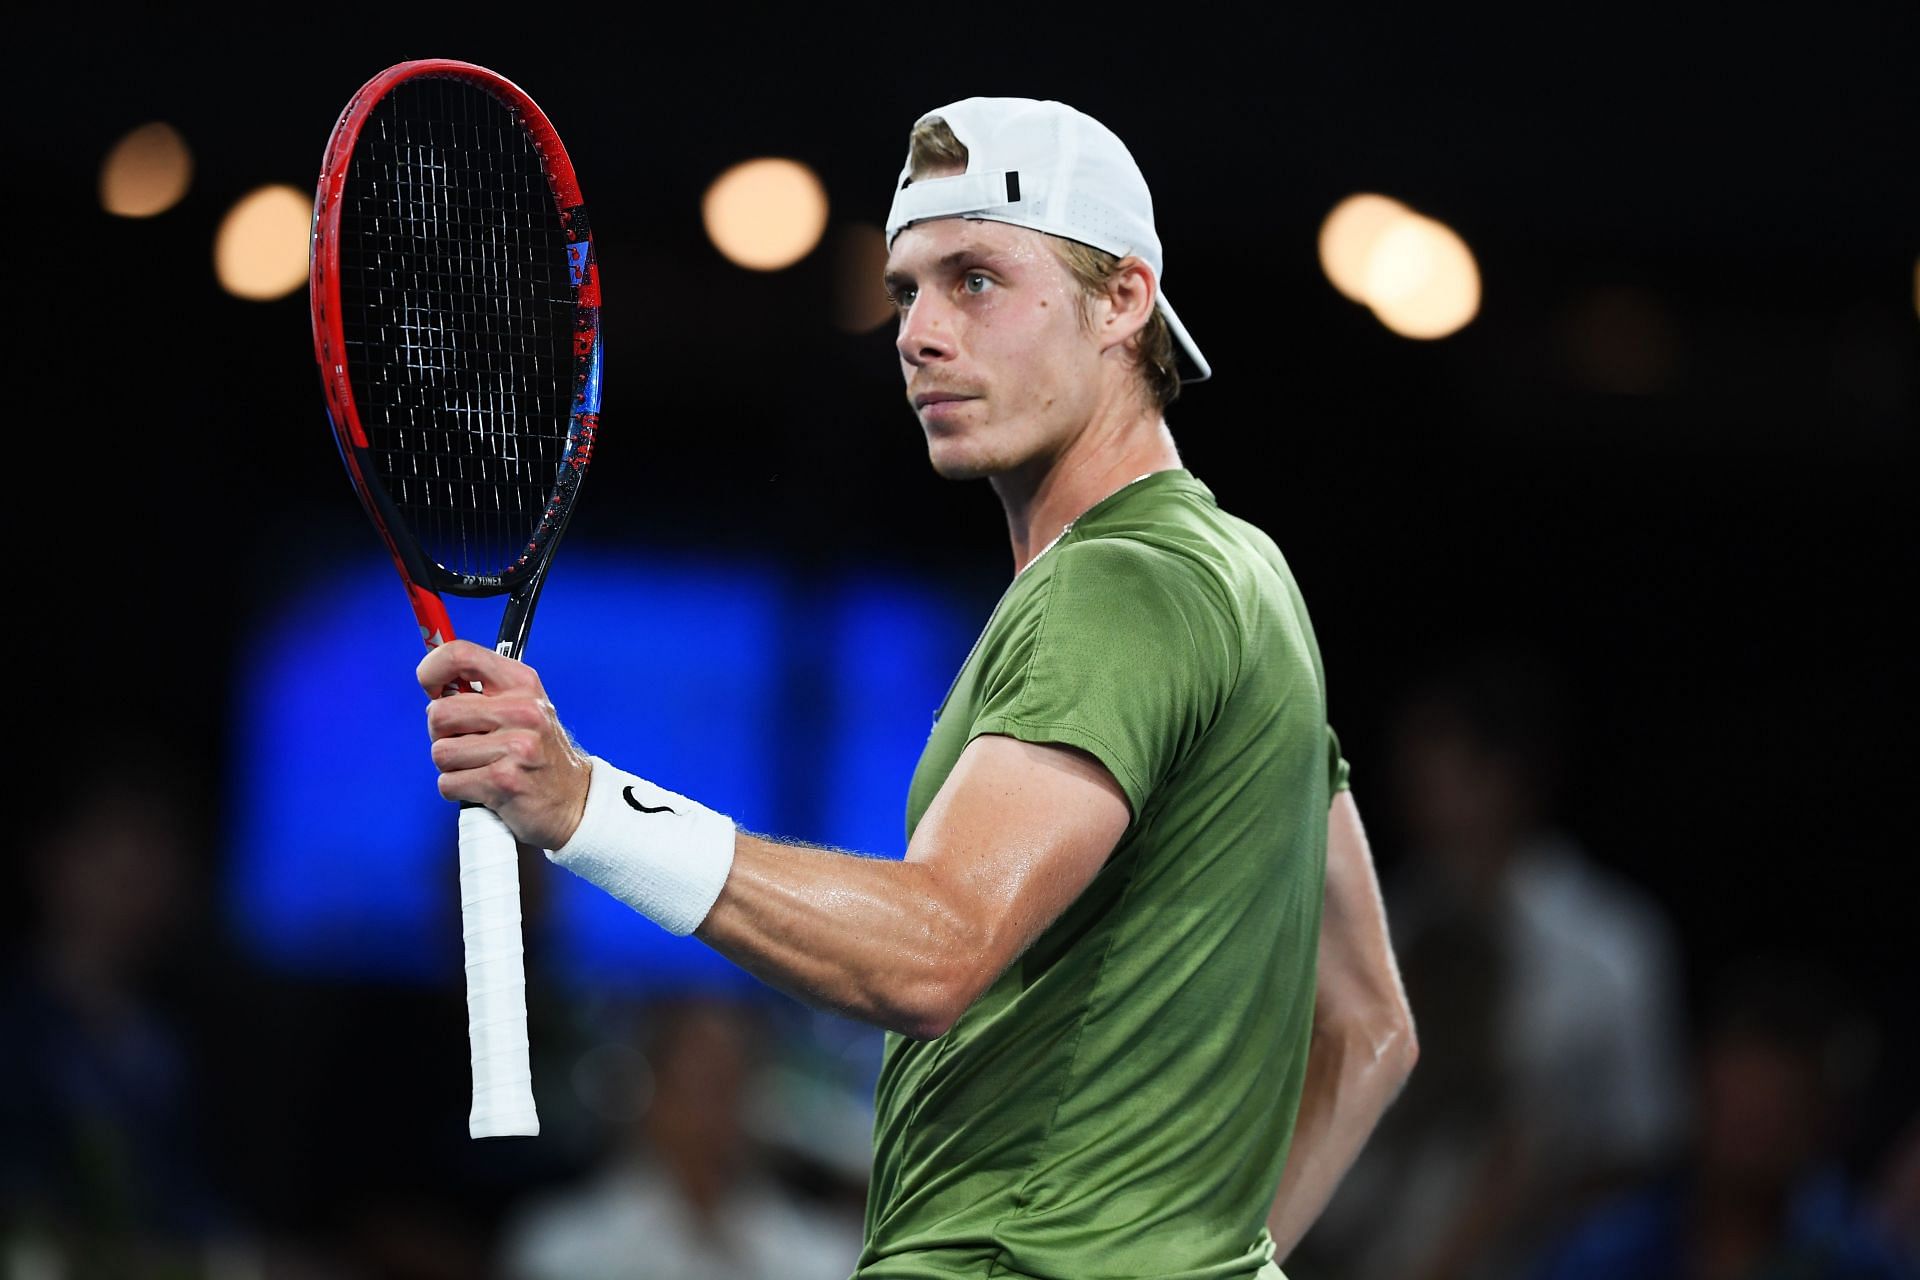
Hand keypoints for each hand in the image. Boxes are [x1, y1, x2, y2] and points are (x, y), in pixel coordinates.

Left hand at [417, 640, 592, 849]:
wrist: (573, 799)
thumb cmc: (537, 751)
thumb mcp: (522, 706)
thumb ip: (482, 689)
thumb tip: (433, 682)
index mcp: (522, 683)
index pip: (460, 655)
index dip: (431, 670)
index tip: (432, 688)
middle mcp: (523, 710)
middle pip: (439, 713)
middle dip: (440, 734)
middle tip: (465, 742)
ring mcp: (516, 746)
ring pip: (440, 752)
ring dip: (451, 766)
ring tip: (480, 766)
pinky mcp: (504, 781)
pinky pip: (448, 783)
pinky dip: (457, 789)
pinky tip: (482, 787)